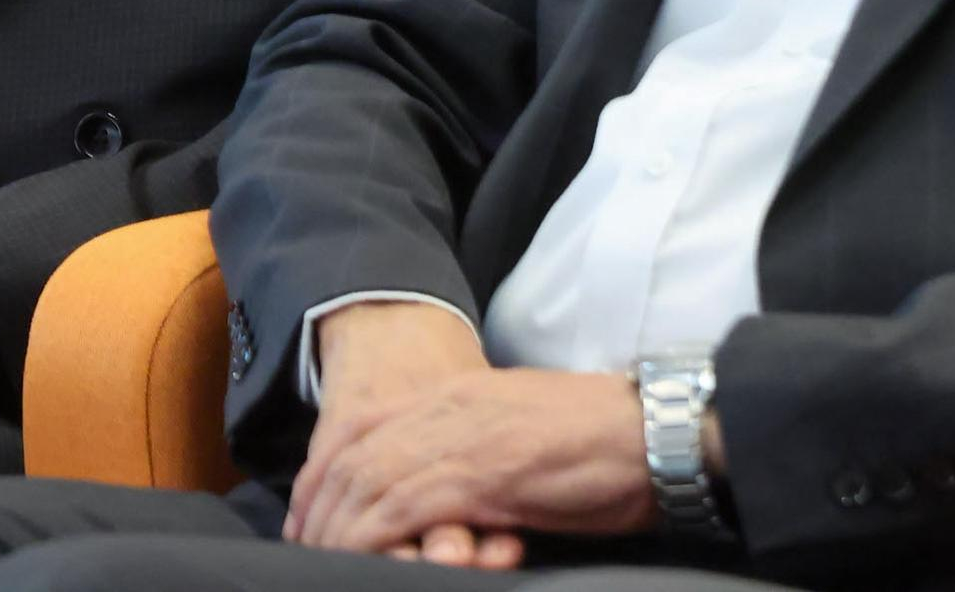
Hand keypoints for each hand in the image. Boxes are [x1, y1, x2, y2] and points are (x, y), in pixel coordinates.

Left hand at [291, 307, 653, 561]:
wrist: (655, 430)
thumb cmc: (603, 440)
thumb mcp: (522, 429)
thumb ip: (478, 444)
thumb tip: (453, 484)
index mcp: (458, 394)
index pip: (365, 424)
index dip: (327, 466)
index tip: (307, 504)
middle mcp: (447, 408)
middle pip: (355, 454)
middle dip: (317, 501)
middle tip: (299, 540)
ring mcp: (460, 439)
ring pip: (368, 483)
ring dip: (335, 526)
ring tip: (318, 556)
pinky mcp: (478, 476)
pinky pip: (401, 509)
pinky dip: (370, 537)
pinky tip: (356, 559)